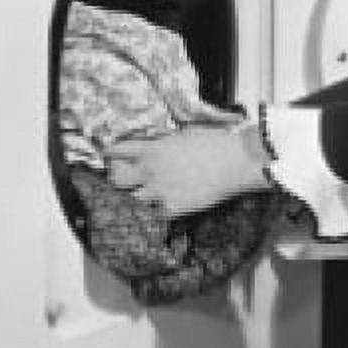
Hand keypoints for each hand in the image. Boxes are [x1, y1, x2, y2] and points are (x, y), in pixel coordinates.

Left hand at [106, 123, 260, 217]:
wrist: (235, 161)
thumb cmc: (215, 142)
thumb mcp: (183, 134)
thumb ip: (162, 142)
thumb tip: (152, 145)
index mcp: (151, 149)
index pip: (117, 151)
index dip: (113, 154)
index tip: (112, 156)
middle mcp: (150, 171)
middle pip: (117, 179)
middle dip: (119, 178)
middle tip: (126, 177)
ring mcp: (159, 192)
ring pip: (134, 199)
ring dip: (139, 196)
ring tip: (149, 194)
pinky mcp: (173, 209)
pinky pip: (156, 214)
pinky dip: (159, 211)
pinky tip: (165, 207)